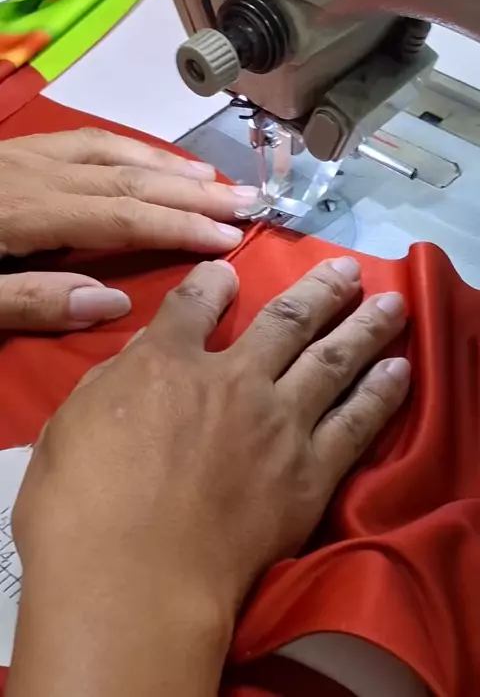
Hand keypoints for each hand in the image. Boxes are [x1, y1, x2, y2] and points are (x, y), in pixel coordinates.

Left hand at [0, 128, 253, 331]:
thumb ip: (34, 301)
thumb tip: (114, 304)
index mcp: (27, 213)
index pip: (123, 218)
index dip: (180, 227)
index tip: (229, 238)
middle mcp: (39, 173)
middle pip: (130, 179)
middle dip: (193, 192)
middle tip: (246, 201)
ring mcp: (29, 154)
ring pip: (112, 151)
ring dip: (167, 166)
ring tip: (212, 179)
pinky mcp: (19, 149)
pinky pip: (87, 139)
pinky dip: (129, 147)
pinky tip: (149, 157)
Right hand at [14, 257, 409, 613]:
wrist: (134, 581)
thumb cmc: (80, 507)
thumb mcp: (72, 423)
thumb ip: (116, 378)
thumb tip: (150, 347)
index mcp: (167, 363)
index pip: (197, 301)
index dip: (214, 281)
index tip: (229, 273)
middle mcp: (233, 379)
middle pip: (287, 320)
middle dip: (321, 290)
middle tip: (349, 269)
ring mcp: (278, 424)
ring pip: (333, 360)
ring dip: (365, 328)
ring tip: (392, 304)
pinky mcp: (309, 474)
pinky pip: (355, 424)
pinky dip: (381, 394)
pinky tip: (401, 371)